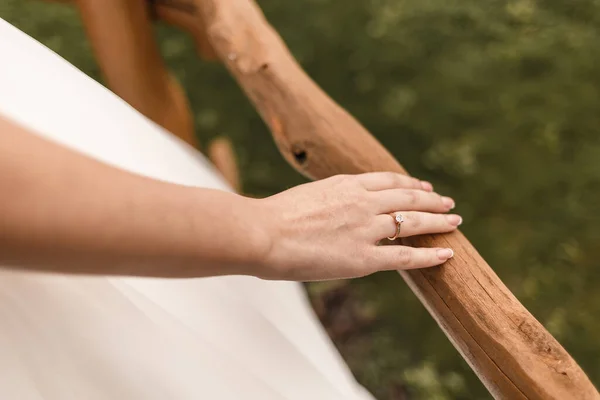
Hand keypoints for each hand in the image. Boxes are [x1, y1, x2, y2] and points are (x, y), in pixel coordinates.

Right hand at [254, 172, 460, 280]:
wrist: (263, 232)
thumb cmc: (273, 217)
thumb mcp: (304, 196)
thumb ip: (325, 201)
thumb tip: (327, 211)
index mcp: (346, 184)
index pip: (387, 180)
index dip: (409, 183)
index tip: (422, 186)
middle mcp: (362, 202)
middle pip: (407, 197)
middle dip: (431, 200)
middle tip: (447, 203)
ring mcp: (366, 228)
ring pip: (413, 222)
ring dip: (438, 222)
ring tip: (455, 222)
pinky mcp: (364, 257)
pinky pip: (405, 256)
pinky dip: (429, 255)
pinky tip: (447, 254)